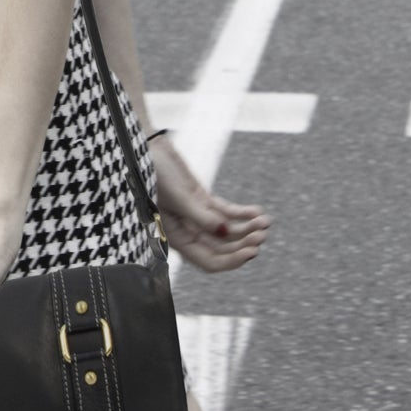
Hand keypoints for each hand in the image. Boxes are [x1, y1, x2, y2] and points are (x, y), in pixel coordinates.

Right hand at [150, 134, 269, 271]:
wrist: (145, 149)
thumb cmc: (153, 174)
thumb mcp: (178, 197)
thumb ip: (201, 217)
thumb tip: (225, 233)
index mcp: (177, 238)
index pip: (208, 261)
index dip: (232, 261)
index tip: (252, 251)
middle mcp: (187, 231)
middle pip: (222, 248)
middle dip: (243, 243)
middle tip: (262, 234)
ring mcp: (196, 216)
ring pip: (227, 231)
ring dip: (247, 228)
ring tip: (264, 222)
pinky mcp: (201, 200)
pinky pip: (226, 212)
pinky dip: (242, 213)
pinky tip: (257, 212)